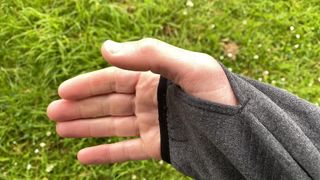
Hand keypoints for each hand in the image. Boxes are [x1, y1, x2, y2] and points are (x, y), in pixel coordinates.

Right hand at [47, 38, 236, 163]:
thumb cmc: (220, 93)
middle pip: (107, 102)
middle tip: (52, 112)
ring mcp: (152, 124)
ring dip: (85, 127)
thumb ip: (149, 54)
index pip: (112, 79)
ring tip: (60, 129)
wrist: (243, 129)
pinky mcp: (158, 147)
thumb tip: (106, 49)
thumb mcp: (190, 66)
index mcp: (154, 78)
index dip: (86, 84)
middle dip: (79, 107)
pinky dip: (105, 153)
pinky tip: (83, 156)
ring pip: (112, 125)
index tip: (62, 91)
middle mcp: (149, 99)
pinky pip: (126, 151)